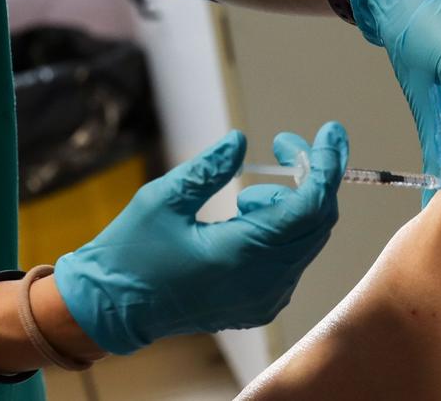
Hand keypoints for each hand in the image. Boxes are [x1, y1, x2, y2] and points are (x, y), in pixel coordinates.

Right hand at [54, 123, 347, 354]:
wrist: (111, 310)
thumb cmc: (130, 253)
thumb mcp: (162, 199)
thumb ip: (208, 169)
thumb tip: (241, 141)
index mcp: (241, 255)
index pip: (310, 206)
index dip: (325, 164)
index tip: (329, 131)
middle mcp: (262, 283)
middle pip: (318, 223)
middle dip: (313, 177)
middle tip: (286, 146)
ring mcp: (264, 299)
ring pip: (307, 241)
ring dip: (292, 205)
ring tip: (246, 195)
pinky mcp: (258, 305)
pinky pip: (291, 260)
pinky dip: (283, 230)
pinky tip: (246, 218)